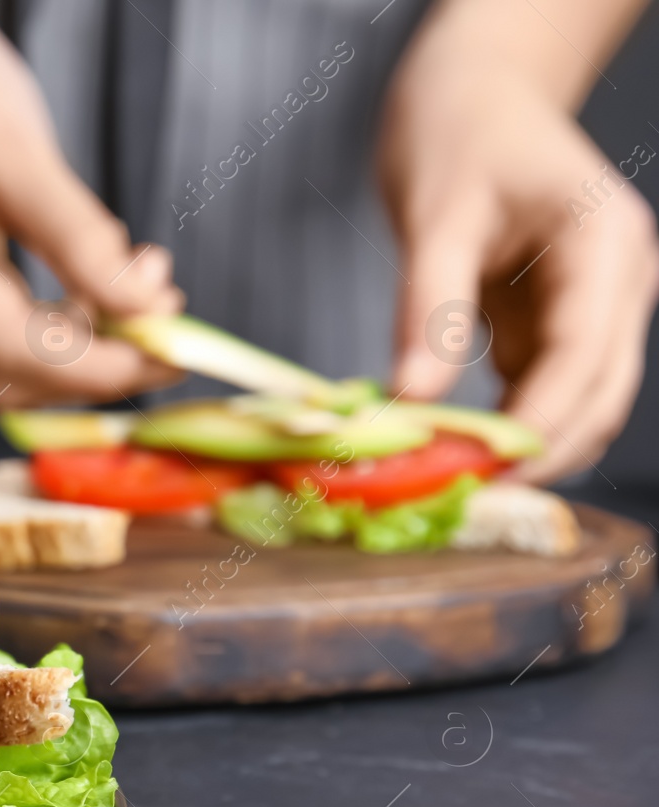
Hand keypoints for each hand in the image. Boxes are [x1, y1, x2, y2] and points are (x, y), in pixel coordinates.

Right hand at [0, 2, 183, 409]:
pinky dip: (55, 336)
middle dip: (95, 368)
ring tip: (146, 296)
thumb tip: (146, 309)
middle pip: (1, 375)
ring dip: (81, 355)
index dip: (93, 367)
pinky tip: (101, 296)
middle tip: (174, 331)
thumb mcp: (22, 148)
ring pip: (0, 374)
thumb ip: (80, 237)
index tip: (173, 356)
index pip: (4, 345)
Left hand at [380, 7, 658, 484]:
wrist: (473, 88)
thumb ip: (430, 308)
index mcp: (604, 246)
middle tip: (466, 496)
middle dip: (541, 451)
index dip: (541, 427)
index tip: (486, 474)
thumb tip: (412, 397)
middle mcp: (616, 280)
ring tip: (454, 481)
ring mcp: (591, 302)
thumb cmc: (458, 128)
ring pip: (576, 398)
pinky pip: (539, 384)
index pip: (584, 359)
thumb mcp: (435, 214)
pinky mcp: (554, 316)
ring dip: (525, 443)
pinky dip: (504, 419)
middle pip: (598, 393)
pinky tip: (454, 447)